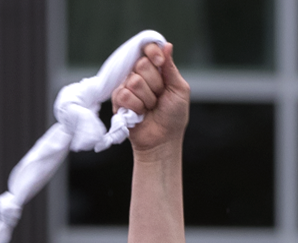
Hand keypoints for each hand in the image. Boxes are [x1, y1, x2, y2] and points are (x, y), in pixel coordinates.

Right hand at [112, 40, 189, 157]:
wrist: (163, 141)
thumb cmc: (174, 117)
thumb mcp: (179, 90)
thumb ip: (171, 68)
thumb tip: (167, 45)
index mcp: (155, 69)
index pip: (147, 47)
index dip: (152, 51)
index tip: (160, 62)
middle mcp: (140, 74)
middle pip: (142, 63)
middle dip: (155, 83)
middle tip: (159, 97)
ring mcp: (128, 86)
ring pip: (134, 81)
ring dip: (147, 99)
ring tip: (150, 108)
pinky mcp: (119, 100)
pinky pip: (125, 95)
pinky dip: (136, 107)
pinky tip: (140, 114)